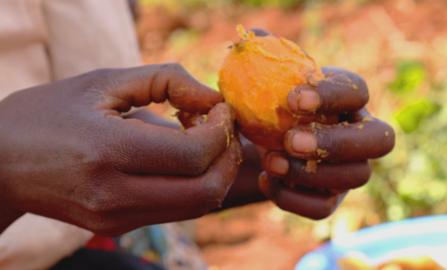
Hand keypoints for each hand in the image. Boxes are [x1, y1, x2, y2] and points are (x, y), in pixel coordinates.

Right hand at [0, 64, 240, 234]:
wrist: (0, 161)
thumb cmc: (51, 112)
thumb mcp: (104, 82)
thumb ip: (165, 81)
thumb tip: (212, 99)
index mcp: (107, 152)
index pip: (193, 155)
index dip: (221, 131)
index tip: (221, 108)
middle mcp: (113, 195)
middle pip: (206, 191)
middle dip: (229, 158)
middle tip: (225, 128)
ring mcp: (115, 218)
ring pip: (197, 206)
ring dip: (217, 172)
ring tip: (205, 140)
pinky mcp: (117, 227)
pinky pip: (177, 211)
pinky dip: (196, 184)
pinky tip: (184, 158)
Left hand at [261, 67, 394, 218]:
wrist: (258, 144)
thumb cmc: (266, 107)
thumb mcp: (263, 81)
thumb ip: (265, 58)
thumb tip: (259, 37)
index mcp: (346, 99)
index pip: (357, 91)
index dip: (331, 95)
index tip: (293, 99)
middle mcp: (359, 134)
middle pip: (379, 140)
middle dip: (336, 142)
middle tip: (291, 140)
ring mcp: (349, 170)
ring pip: (355, 177)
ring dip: (309, 172)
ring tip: (269, 161)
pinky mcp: (331, 199)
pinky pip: (324, 208)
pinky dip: (292, 198)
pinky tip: (266, 181)